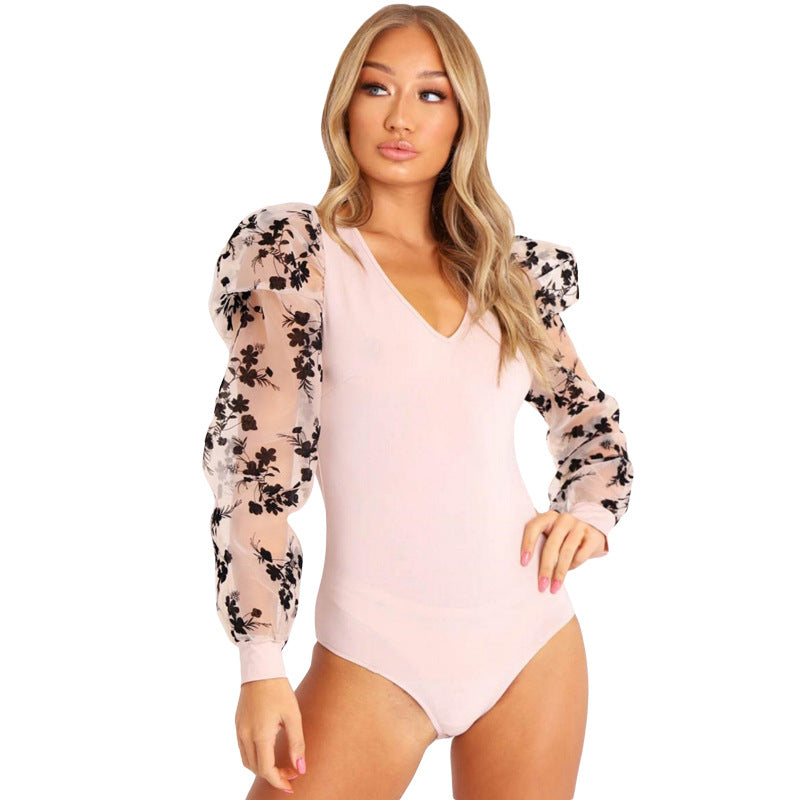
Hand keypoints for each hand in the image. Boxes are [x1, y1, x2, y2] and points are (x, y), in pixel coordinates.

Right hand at [235, 677, 306, 792]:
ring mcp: (239, 731)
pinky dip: (255, 758)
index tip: (292, 784)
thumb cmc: (279, 690)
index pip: (266, 770)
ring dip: (263, 769)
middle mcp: (246, 736)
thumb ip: (297, 743)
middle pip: (257, 769)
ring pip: (248, 762)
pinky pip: (243, 750)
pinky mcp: (237, 725)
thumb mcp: (293, 716)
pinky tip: (269, 752)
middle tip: (291, 772)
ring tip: (281, 764)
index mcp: (260, 735)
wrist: (261, 669)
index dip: (279, 781)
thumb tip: (301, 768)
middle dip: (274, 775)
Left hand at [519, 510, 606, 592]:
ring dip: (559, 573)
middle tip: (541, 585)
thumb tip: (526, 567)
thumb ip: (539, 543)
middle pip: (551, 544)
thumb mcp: (551, 534)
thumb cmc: (564, 537)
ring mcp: (580, 526)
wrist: (593, 530)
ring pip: (566, 551)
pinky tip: (567, 572)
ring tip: (554, 587)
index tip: (524, 563)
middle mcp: (563, 519)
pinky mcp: (593, 536)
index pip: (534, 527)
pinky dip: (573, 566)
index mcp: (548, 517)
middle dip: (546, 567)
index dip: (528, 544)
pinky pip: (581, 555)